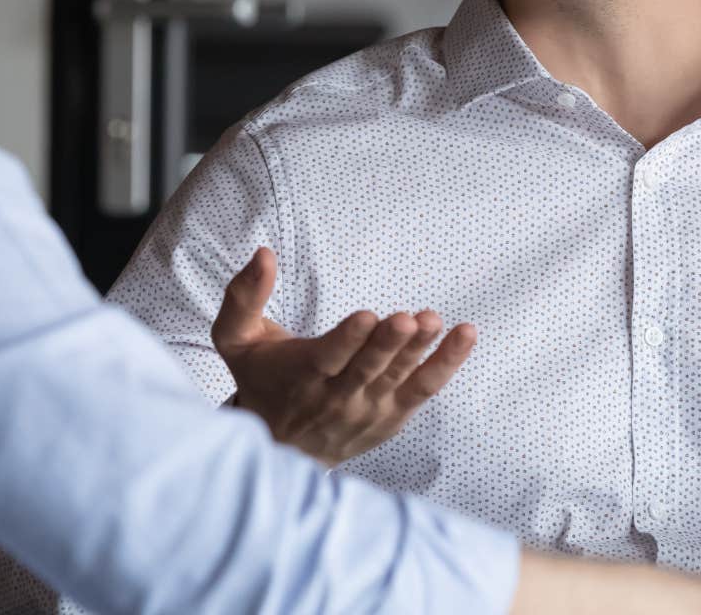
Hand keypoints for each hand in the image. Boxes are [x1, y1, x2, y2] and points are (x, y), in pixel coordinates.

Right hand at [210, 246, 475, 467]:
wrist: (282, 447)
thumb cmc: (260, 379)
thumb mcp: (236, 340)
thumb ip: (244, 297)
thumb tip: (263, 253)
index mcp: (300, 376)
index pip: (327, 359)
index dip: (348, 340)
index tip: (366, 316)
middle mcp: (337, 398)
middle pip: (367, 370)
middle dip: (388, 345)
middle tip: (408, 320)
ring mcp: (369, 410)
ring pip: (398, 378)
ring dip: (420, 350)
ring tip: (436, 321)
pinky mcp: (394, 415)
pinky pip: (424, 389)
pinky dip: (446, 364)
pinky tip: (465, 335)